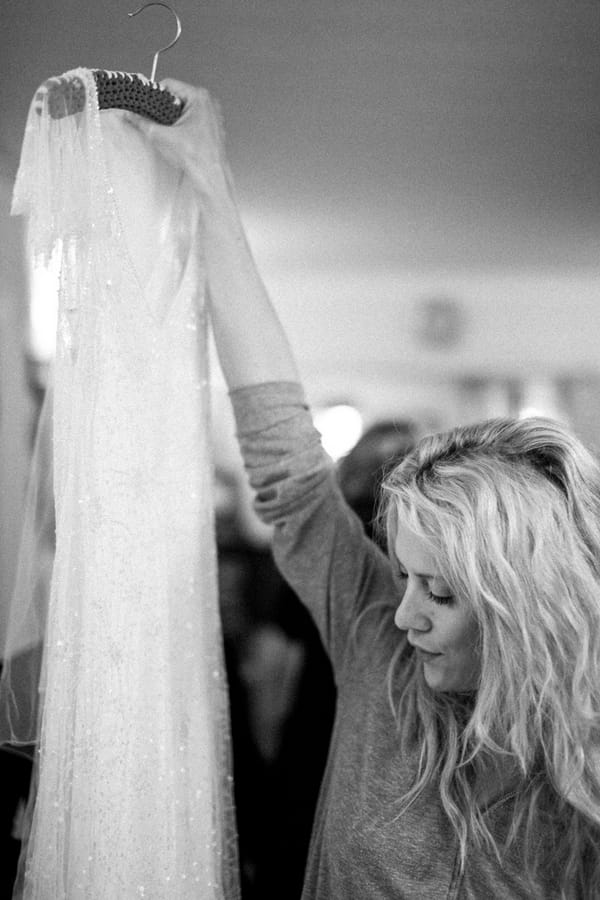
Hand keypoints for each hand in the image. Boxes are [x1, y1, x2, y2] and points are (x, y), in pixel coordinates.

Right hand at [123, 79, 232, 202]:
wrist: (211, 177)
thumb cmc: (197, 157)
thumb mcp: (160, 136)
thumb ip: (141, 122)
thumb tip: (129, 115)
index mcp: (199, 97)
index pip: (168, 85)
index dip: (153, 95)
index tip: (145, 105)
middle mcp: (208, 102)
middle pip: (176, 97)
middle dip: (163, 108)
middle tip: (155, 121)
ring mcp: (212, 114)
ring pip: (184, 109)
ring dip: (172, 118)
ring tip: (167, 131)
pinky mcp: (212, 127)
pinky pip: (192, 119)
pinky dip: (182, 125)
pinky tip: (177, 137)